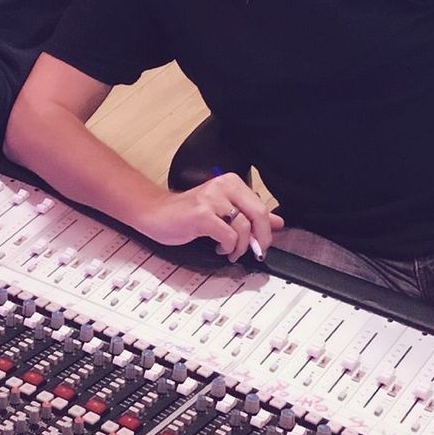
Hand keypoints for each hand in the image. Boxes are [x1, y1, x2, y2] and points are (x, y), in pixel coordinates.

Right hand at [136, 173, 283, 262]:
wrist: (155, 213)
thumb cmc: (186, 213)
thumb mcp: (223, 211)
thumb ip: (249, 215)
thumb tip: (277, 222)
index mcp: (231, 183)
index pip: (261, 206)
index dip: (266, 229)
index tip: (262, 243)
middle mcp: (222, 187)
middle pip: (258, 213)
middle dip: (261, 238)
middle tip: (255, 251)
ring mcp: (211, 200)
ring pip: (244, 227)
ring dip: (241, 246)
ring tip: (231, 251)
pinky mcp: (201, 214)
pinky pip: (228, 235)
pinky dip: (228, 246)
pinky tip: (220, 247)